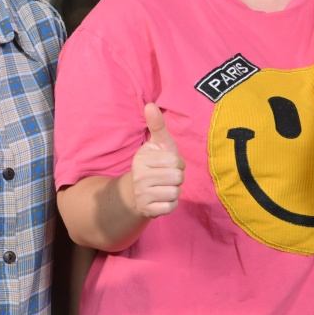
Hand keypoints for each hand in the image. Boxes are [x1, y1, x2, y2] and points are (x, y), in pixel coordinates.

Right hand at [126, 102, 184, 218]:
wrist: (136, 192)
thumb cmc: (154, 164)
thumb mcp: (157, 144)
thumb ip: (157, 125)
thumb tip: (150, 105)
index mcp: (142, 159)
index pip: (175, 161)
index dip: (177, 162)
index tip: (168, 164)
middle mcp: (139, 177)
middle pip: (177, 177)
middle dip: (177, 176)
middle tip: (167, 176)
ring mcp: (142, 195)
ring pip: (176, 192)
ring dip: (175, 190)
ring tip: (164, 186)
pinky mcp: (147, 210)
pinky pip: (171, 206)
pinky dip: (171, 203)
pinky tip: (162, 198)